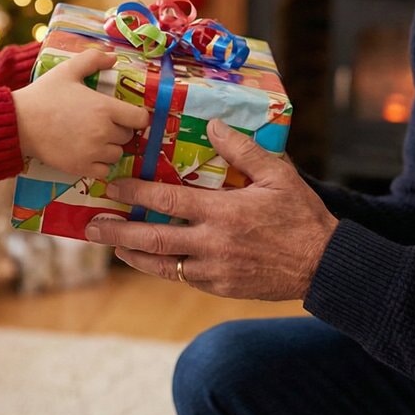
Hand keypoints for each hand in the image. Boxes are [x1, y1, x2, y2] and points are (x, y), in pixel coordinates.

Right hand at [13, 50, 149, 180]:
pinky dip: (99, 165)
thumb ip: (93, 59)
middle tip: (103, 124)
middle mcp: (103, 132)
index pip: (140, 118)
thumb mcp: (68, 70)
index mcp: (105, 108)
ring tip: (94, 139)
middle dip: (119, 130)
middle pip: (128, 137)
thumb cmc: (44, 95)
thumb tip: (113, 57)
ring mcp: (92, 152)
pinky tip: (88, 154)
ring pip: (117, 154)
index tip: (126, 115)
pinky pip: (104, 171)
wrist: (19, 123)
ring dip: (110, 148)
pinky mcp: (80, 168)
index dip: (136, 116)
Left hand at [85, 119, 338, 300]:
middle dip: (117, 233)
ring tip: (113, 248)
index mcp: (223, 212)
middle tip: (91, 228)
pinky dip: (164, 268)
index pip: (167, 201)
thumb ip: (243, 150)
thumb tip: (214, 126)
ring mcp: (214, 270)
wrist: (323, 266)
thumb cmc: (301, 216)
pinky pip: (183, 277)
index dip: (136, 194)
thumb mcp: (278, 176)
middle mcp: (212, 244)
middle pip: (152, 240)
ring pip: (162, 265)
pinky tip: (152, 260)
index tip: (113, 186)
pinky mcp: (220, 288)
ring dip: (133, 256)